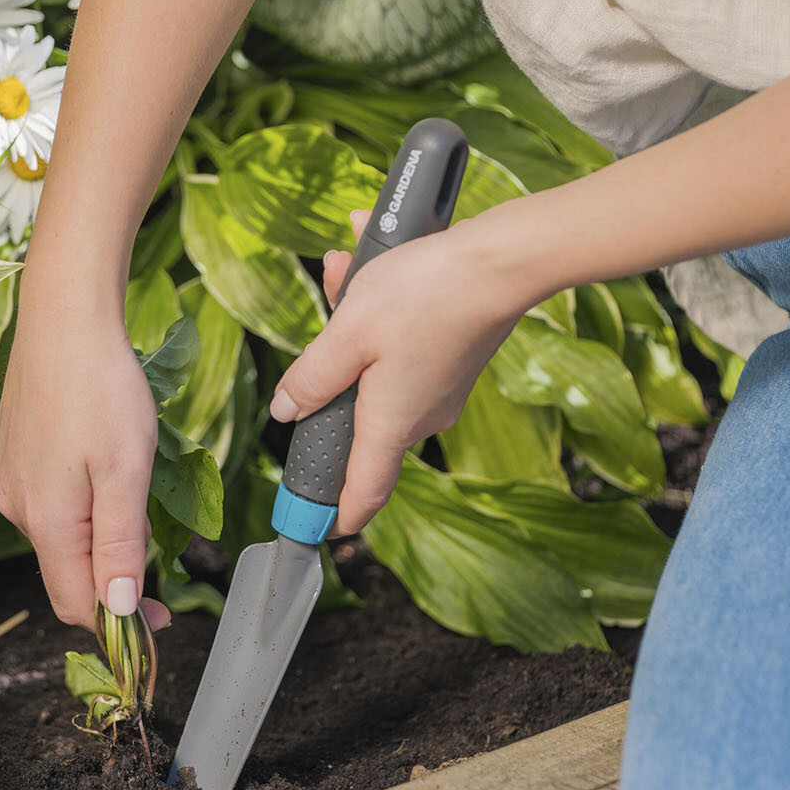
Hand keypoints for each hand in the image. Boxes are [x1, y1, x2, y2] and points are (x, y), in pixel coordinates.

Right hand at [0, 289, 169, 631]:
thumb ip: (120, 545)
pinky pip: (54, 506)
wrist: (64, 318)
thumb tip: (118, 610)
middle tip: (163, 569)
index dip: (119, 624)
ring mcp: (14, 482)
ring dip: (102, 542)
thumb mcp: (125, 472)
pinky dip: (85, 511)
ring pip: (63, 539)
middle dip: (114, 583)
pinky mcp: (18, 457)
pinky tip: (109, 475)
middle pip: (68, 574)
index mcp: (47, 522)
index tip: (163, 620)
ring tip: (139, 506)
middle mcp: (20, 510)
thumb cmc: (100, 388)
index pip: (76, 604)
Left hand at [270, 209, 531, 536]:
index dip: (339, 514)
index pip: (364, 491)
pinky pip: (401, 347)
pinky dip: (381, 312)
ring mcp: (441, 389)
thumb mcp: (347, 334)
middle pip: (356, 409)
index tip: (318, 527)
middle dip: (329, 362)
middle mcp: (421, 417)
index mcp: (392, 425)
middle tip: (326, 300)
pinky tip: (373, 263)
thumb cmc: (422, 296)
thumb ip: (311, 378)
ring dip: (352, 322)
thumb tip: (287, 411)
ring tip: (344, 266)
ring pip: (375, 367)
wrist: (501, 261)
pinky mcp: (453, 360)